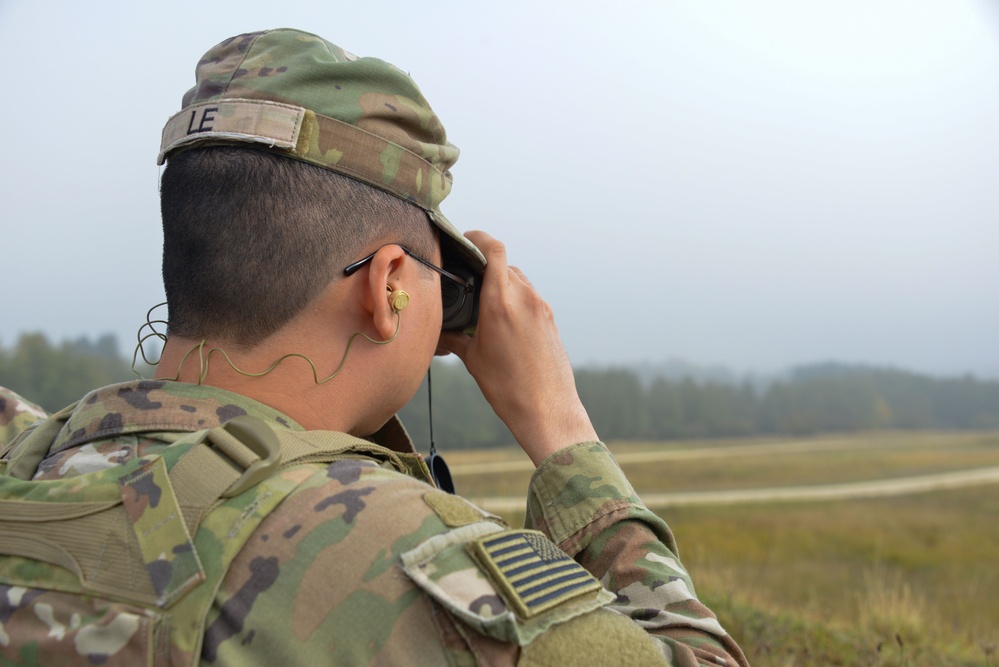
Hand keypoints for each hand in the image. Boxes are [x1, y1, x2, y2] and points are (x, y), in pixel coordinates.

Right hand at [438, 231, 597, 464]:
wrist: (548, 410)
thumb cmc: (508, 388)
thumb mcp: (473, 360)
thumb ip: (455, 337)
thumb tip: (438, 333)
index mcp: (500, 303)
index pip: (493, 250)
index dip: (478, 237)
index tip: (465, 239)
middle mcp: (524, 298)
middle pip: (504, 264)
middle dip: (485, 265)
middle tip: (467, 277)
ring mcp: (542, 307)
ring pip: (519, 280)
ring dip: (502, 283)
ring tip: (484, 302)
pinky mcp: (551, 319)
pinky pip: (530, 297)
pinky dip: (515, 299)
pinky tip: (503, 320)